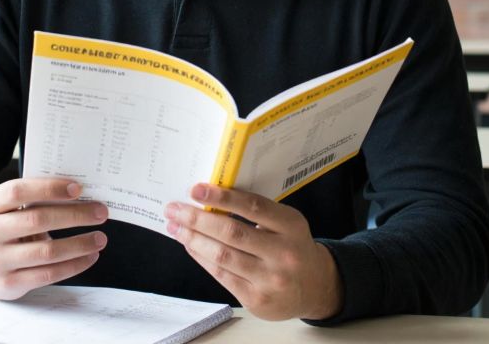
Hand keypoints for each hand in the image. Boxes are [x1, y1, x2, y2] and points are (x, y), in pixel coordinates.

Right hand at [0, 177, 107, 299]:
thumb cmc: (2, 228)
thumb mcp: (6, 209)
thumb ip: (32, 200)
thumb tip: (79, 194)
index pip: (17, 191)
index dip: (49, 188)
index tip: (78, 188)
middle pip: (37, 220)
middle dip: (74, 215)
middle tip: (100, 212)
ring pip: (46, 251)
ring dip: (79, 244)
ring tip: (100, 238)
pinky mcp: (7, 283)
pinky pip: (48, 274)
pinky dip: (73, 265)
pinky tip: (89, 256)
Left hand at [164, 183, 342, 320]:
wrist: (314, 287)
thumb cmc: (292, 247)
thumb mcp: (286, 223)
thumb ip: (257, 212)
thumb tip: (210, 198)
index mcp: (291, 226)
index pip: (253, 206)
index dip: (222, 197)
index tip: (195, 189)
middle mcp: (283, 253)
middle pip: (232, 232)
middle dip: (197, 219)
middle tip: (174, 209)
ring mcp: (270, 279)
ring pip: (223, 255)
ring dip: (193, 239)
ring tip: (176, 227)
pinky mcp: (256, 299)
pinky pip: (222, 275)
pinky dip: (202, 258)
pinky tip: (190, 245)